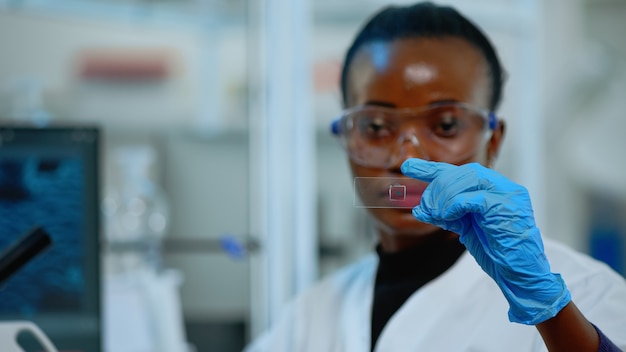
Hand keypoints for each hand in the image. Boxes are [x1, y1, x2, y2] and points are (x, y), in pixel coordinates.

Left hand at [401, 158, 570, 324]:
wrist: (521, 274)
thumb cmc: (497, 252)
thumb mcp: (466, 228)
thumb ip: (448, 214)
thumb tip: (420, 208)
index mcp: (494, 189)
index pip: (461, 172)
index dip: (433, 168)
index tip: (408, 167)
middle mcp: (503, 187)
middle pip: (462, 173)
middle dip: (437, 187)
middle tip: (424, 207)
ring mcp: (508, 194)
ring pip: (467, 180)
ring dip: (443, 197)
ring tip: (436, 214)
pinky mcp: (507, 206)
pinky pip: (473, 198)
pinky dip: (454, 205)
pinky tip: (447, 216)